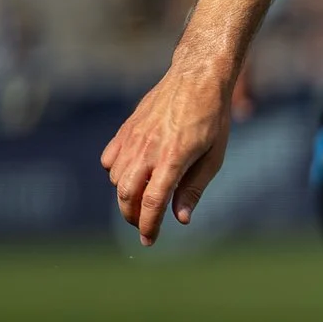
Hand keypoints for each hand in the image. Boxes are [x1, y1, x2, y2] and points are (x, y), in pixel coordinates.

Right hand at [102, 63, 234, 244]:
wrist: (195, 79)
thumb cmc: (212, 120)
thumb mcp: (213, 157)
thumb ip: (194, 188)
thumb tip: (181, 219)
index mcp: (172, 159)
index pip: (152, 202)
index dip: (149, 226)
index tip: (149, 241)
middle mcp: (147, 149)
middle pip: (126, 195)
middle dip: (133, 216)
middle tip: (144, 226)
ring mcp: (132, 138)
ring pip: (116, 179)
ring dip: (125, 196)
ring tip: (142, 202)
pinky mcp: (125, 129)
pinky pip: (109, 160)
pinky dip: (115, 174)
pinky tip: (131, 176)